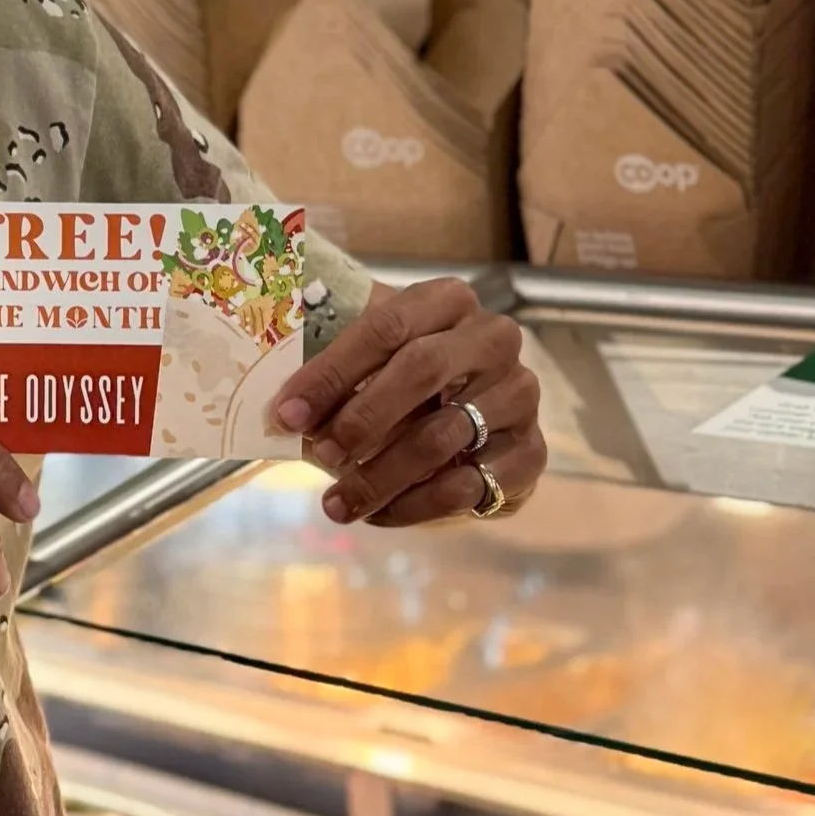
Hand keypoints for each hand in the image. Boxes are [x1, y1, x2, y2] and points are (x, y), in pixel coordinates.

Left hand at [274, 278, 544, 526]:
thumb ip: (333, 373)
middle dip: (361, 418)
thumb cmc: (402, 379)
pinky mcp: (531, 452)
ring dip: (380, 475)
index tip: (286, 413)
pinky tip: (379, 514)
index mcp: (447, 301)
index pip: (385, 327)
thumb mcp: (370, 361)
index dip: (332, 372)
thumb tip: (283, 413)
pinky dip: (416, 505)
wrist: (474, 418)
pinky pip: (469, 484)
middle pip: (420, 370)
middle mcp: (492, 339)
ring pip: (443, 435)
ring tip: (337, 502)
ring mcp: (519, 395)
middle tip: (319, 454)